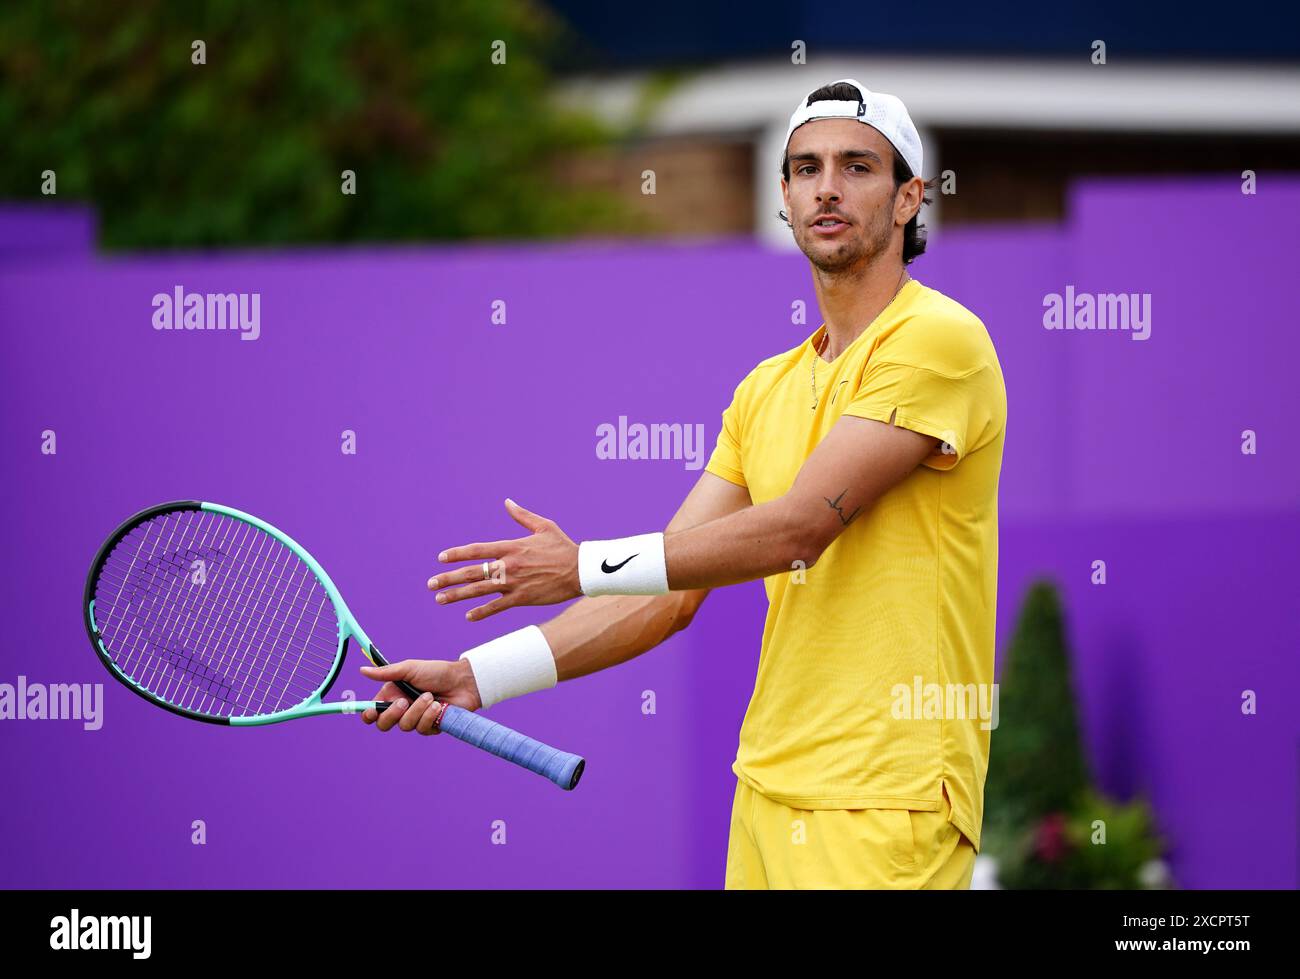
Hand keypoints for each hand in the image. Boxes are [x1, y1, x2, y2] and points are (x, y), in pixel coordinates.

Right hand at [358, 658, 481, 733]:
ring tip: (431, 697)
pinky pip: (422, 729)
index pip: (373, 712)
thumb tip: (362, 670)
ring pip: (405, 726)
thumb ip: (386, 673)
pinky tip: (439, 706)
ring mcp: (416, 719)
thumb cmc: (436, 672)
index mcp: (393, 695)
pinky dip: (430, 716)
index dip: (369, 715)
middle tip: (404, 702)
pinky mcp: (430, 727)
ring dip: (418, 710)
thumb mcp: (410, 669)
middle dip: (392, 714)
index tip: (372, 712)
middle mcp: (402, 709)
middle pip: (384, 724)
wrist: (463, 681)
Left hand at [428, 498, 580, 621]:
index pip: (478, 549)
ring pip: (480, 590)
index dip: (457, 553)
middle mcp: (509, 565)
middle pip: (473, 572)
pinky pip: (497, 606)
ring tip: (440, 599)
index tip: (441, 558)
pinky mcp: (522, 598)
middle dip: (449, 578)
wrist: (581, 570)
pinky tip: (468, 616)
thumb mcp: (544, 526)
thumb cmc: (563, 547)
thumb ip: (522, 516)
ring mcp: (514, 583)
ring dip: (458, 595)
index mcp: (511, 547)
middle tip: (431, 583)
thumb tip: (507, 502)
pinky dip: (482, 612)